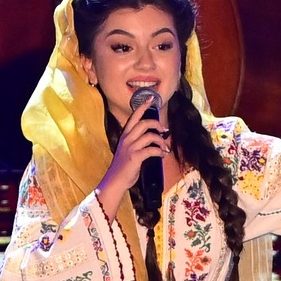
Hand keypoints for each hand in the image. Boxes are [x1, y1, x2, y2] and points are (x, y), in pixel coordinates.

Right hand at [94, 91, 169, 217]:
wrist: (115, 181)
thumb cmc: (123, 167)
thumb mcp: (128, 150)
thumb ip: (138, 142)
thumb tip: (154, 139)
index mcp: (125, 136)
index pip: (134, 117)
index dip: (143, 107)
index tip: (151, 99)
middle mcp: (127, 139)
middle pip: (144, 123)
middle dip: (157, 124)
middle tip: (164, 130)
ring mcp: (130, 147)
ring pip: (150, 136)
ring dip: (161, 141)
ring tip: (165, 147)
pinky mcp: (135, 157)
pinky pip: (152, 150)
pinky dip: (160, 151)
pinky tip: (162, 155)